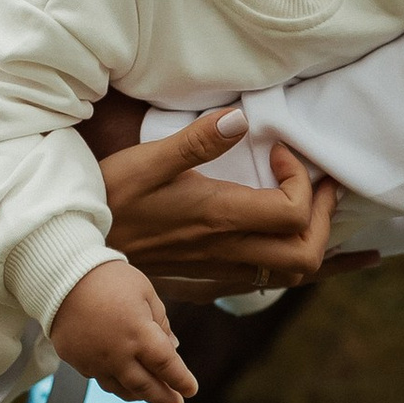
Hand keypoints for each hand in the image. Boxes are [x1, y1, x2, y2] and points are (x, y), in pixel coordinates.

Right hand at [49, 260, 199, 402]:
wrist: (60, 276)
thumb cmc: (109, 278)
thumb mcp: (146, 293)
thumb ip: (161, 322)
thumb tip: (173, 347)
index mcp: (140, 334)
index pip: (167, 366)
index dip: (181, 380)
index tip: (191, 389)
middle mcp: (118, 354)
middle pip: (145, 386)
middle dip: (164, 398)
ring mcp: (94, 361)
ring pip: (120, 388)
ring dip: (139, 394)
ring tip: (151, 395)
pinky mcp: (75, 360)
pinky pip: (98, 377)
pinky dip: (114, 381)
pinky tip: (122, 379)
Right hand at [91, 103, 341, 296]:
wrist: (78, 247)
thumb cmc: (111, 199)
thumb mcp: (148, 160)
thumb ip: (198, 140)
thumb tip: (242, 119)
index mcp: (219, 217)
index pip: (293, 213)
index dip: (302, 182)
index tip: (281, 152)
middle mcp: (228, 250)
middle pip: (306, 254)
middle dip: (325, 217)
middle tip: (322, 185)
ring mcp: (221, 269)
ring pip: (293, 275)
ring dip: (318, 246)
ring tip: (321, 212)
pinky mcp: (211, 277)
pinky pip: (268, 283)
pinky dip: (296, 269)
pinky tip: (301, 255)